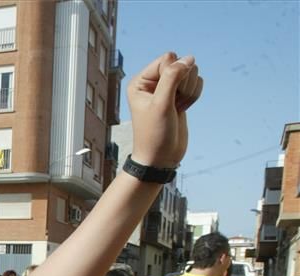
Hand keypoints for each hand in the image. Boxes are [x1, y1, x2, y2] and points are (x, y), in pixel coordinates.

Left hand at [127, 53, 202, 168]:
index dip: (174, 74)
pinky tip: (182, 109)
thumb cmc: (155, 133)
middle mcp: (153, 81)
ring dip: (189, 91)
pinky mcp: (179, 95)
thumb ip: (173, 77)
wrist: (161, 156)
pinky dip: (194, 96)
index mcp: (140, 81)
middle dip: (183, 83)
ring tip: (177, 108)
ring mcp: (167, 88)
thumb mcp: (161, 104)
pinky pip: (196, 83)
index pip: (167, 59)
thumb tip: (189, 58)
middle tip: (173, 104)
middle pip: (181, 63)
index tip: (168, 97)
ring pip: (191, 72)